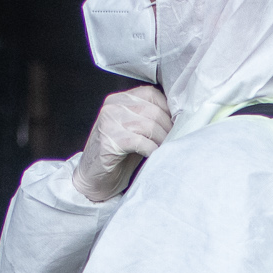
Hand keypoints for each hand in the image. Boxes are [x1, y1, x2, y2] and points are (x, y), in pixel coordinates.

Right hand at [71, 85, 171, 201]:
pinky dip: (152, 150)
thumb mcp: (134, 131)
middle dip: (168, 128)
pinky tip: (155, 156)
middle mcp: (112, 106)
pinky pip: (141, 142)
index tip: (177, 124)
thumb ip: (149, 119)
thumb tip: (179, 118)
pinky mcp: (109, 140)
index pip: (152, 94)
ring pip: (149, 125)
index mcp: (119, 99)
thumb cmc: (117, 156)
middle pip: (153, 111)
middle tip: (175, 141)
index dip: (168, 110)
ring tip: (166, 149)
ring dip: (162, 140)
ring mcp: (109, 122)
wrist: (93, 178)